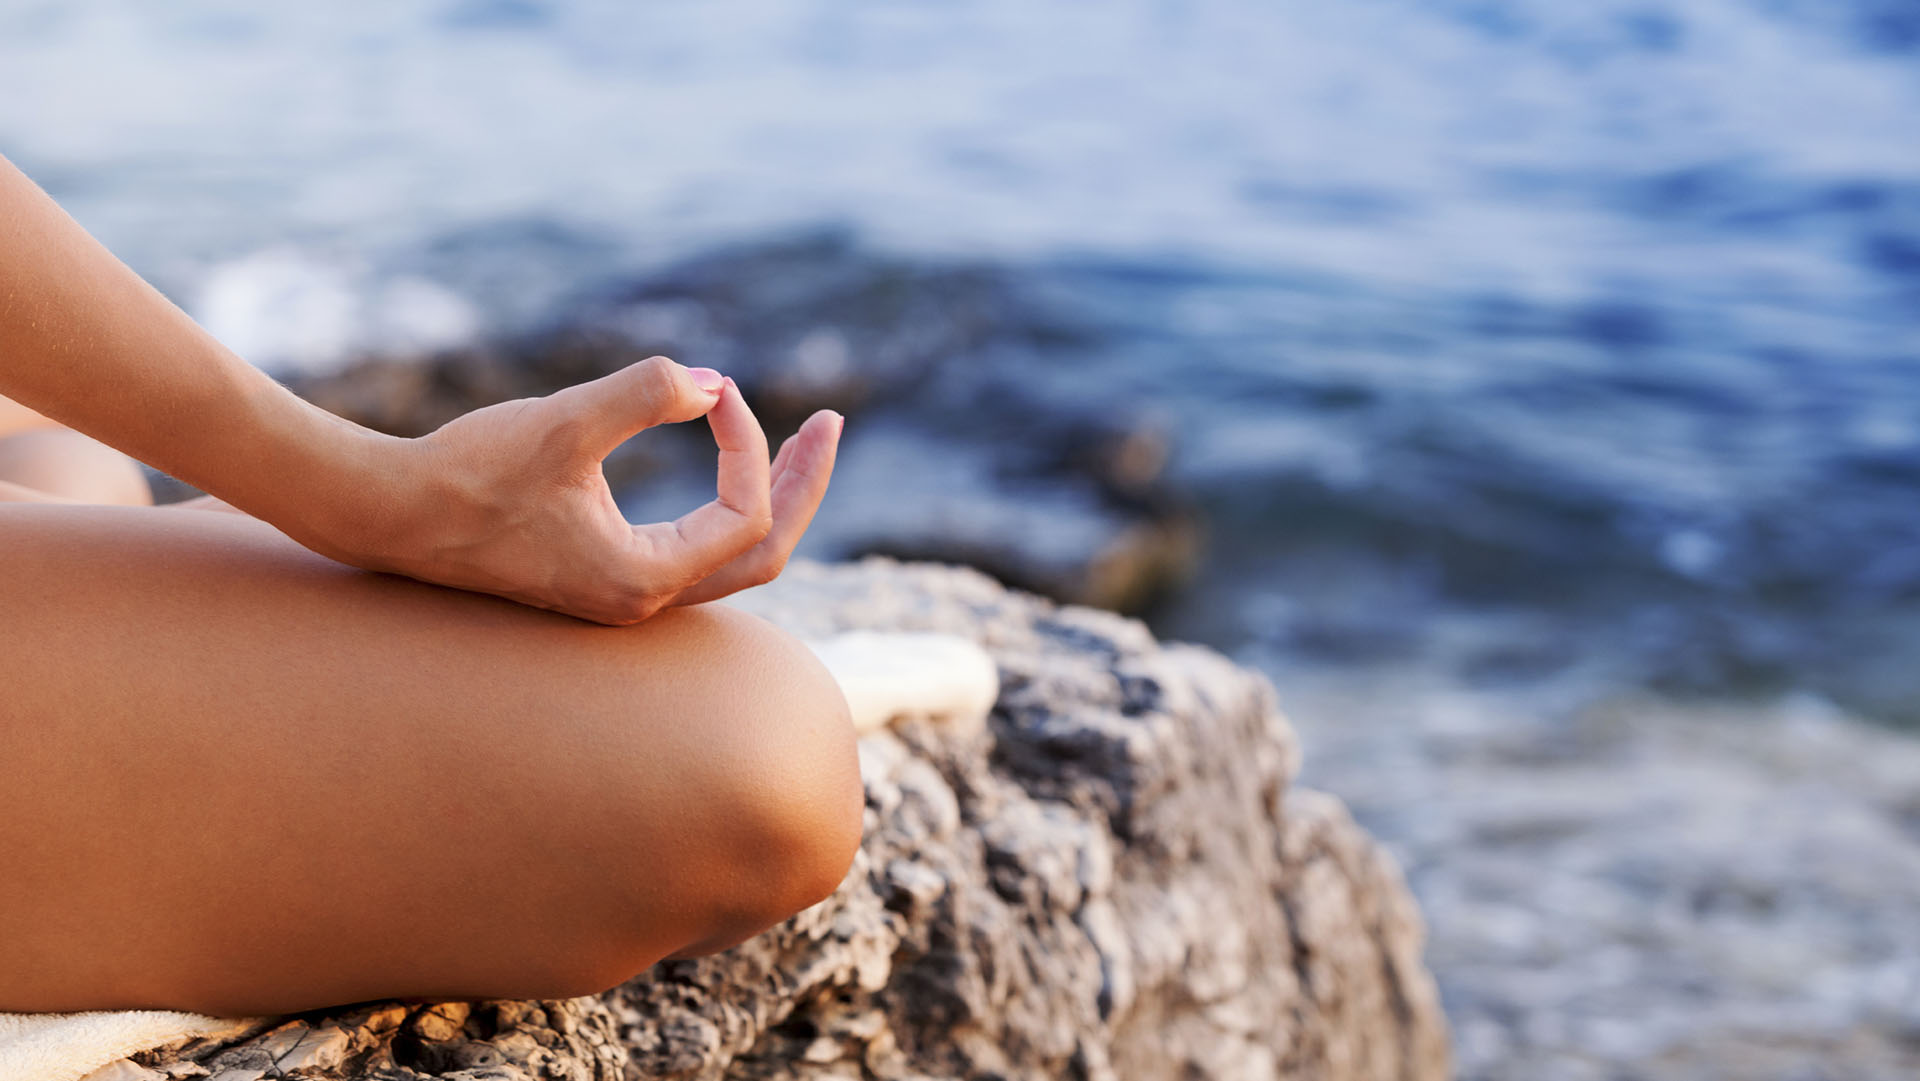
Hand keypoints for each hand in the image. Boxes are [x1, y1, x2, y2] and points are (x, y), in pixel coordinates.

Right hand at [327, 356, 840, 624]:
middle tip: (831, 423)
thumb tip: (711, 382)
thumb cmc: (467, 472)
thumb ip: (644, 393)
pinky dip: (729, 505)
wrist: (388, 514)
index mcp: (643, 579)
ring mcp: (626, 593)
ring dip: (773, 496)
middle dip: (804, 485)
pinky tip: (729, 463)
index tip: (713, 389)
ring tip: (802, 440)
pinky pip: (697, 550)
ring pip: (734, 556)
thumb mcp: (562, 421)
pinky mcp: (605, 575)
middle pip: (765, 552)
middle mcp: (644, 599)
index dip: (747, 444)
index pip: (744, 513)